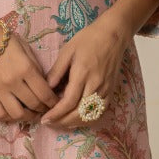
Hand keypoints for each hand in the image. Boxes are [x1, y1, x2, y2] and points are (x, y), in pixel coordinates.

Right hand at [0, 20, 58, 125]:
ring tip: (31, 114)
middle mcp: (13, 81)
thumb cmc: (2, 38)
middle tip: (46, 109)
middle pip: (33, 105)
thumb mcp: (24, 47)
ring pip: (17, 114)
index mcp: (25, 68)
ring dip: (27, 117)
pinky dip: (8, 117)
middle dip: (43, 109)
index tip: (56, 103)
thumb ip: (35, 67)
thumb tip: (44, 85)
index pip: (44, 93)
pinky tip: (13, 114)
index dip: (53, 101)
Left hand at [40, 13, 129, 129]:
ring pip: (90, 116)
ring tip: (60, 122)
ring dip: (74, 123)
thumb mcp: (67, 51)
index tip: (44, 118)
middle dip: (62, 122)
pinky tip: (75, 118)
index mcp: (83, 74)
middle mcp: (96, 85)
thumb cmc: (88, 39)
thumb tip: (45, 89)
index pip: (68, 102)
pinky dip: (86, 119)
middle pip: (79, 113)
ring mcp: (105, 90)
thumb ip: (56, 71)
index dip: (56, 114)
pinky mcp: (111, 91)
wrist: (113, 35)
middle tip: (49, 123)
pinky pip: (99, 112)